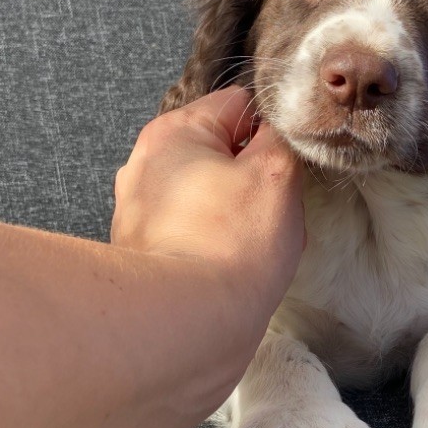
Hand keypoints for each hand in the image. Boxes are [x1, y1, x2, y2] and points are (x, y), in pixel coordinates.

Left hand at [111, 87, 304, 309]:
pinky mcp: (145, 253)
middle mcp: (145, 166)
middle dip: (256, 179)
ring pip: (213, 197)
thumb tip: (276, 130)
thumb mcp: (275, 173)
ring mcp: (141, 212)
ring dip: (241, 215)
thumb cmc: (232, 245)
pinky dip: (218, 245)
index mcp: (172, 133)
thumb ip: (280, 137)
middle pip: (223, 154)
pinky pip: (196, 234)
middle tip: (275, 210)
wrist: (189, 323)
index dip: (273, 132)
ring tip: (256, 245)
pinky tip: (232, 269)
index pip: (238, 104)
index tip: (287, 165)